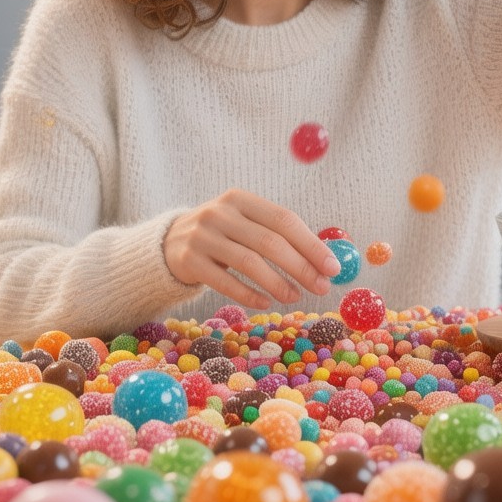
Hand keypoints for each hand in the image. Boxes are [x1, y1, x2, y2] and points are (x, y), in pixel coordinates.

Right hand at [163, 189, 341, 309]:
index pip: (283, 219)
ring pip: (248, 262)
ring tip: (294, 296)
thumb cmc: (222, 236)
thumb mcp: (244, 224)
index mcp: (240, 199)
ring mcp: (202, 236)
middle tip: (320, 287)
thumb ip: (279, 236)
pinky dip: (249, 294)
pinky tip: (265, 303)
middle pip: (269, 241)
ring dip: (277, 283)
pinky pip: (225, 281)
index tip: (332, 268)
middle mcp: (220, 212)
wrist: (169, 243)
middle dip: (300, 267)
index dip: (311, 244)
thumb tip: (325, 260)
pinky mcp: (189, 260)